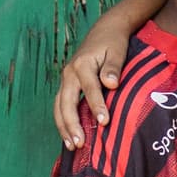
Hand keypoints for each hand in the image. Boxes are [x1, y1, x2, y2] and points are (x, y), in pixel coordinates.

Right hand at [54, 21, 138, 149]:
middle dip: (72, 124)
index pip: (89, 89)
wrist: (105, 30)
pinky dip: (63, 121)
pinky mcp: (67, 85)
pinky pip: (61, 105)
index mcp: (82, 64)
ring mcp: (66, 79)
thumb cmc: (113, 42)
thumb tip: (111, 84)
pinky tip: (70, 136)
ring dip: (64, 127)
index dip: (96, 106)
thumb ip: (113, 68)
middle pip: (66, 102)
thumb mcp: (117, 51)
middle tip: (80, 143)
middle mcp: (69, 73)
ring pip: (59, 106)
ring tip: (72, 146)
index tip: (104, 122)